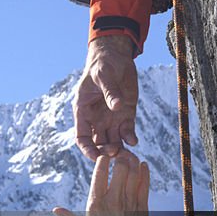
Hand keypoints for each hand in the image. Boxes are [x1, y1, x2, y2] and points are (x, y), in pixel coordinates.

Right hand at [53, 151, 148, 215]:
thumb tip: (56, 209)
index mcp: (95, 204)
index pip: (99, 174)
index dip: (102, 161)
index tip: (103, 156)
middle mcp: (113, 200)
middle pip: (120, 169)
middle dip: (120, 158)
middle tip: (119, 154)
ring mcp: (130, 204)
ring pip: (134, 174)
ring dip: (133, 162)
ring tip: (130, 156)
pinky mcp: (143, 209)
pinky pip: (145, 186)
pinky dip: (145, 173)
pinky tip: (144, 165)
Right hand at [74, 35, 138, 159]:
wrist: (116, 58)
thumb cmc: (103, 65)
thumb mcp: (104, 76)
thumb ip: (110, 92)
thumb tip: (117, 106)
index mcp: (83, 111)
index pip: (81, 137)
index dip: (87, 149)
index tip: (96, 157)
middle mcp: (96, 119)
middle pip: (98, 143)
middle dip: (106, 152)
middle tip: (117, 155)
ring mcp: (111, 118)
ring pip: (113, 142)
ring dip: (119, 150)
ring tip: (128, 156)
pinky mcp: (125, 115)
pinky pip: (127, 132)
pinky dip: (130, 139)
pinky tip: (134, 141)